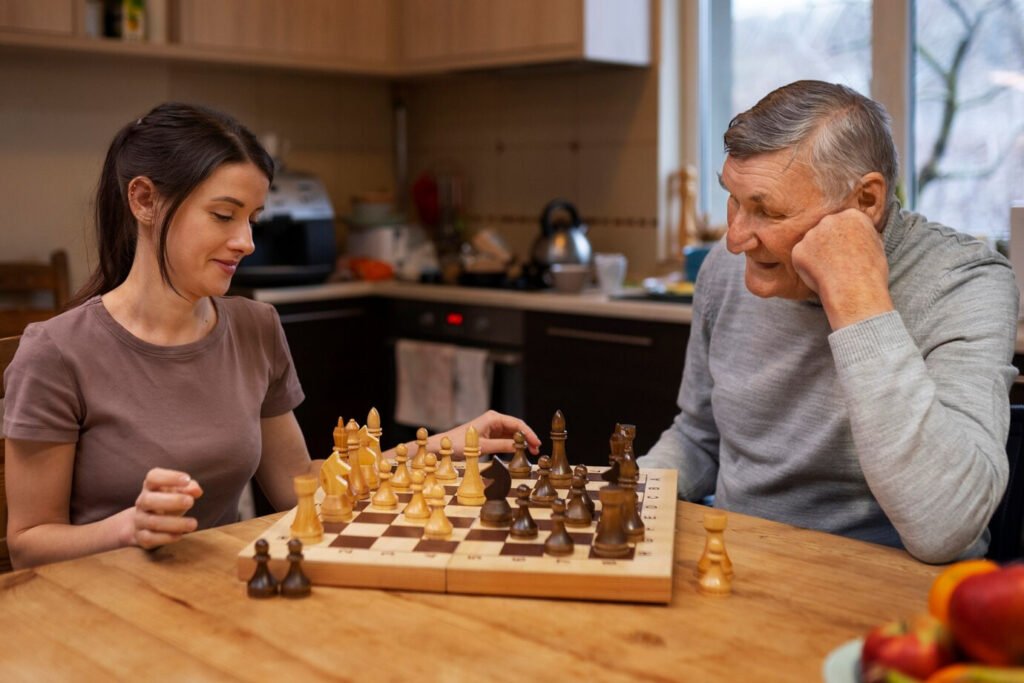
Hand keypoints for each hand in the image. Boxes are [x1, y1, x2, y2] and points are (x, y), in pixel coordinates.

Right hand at [123, 468, 203, 549]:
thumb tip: (196, 491)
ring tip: (193, 524)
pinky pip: (149, 538)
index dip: (169, 477)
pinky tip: (180, 535)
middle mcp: (142, 502)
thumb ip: (189, 488)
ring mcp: (140, 520)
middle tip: (191, 502)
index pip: (153, 477)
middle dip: (171, 501)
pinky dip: (165, 538)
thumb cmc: (169, 502)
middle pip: (149, 500)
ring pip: (152, 521)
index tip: (187, 479)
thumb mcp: (180, 492)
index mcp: (150, 486)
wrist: (147, 523)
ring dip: (174, 523)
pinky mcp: (141, 536)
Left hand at [439, 410, 541, 455]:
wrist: (444, 447)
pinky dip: (513, 444)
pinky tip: (519, 451)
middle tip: (536, 450)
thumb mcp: (483, 447)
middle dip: (527, 438)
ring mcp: (492, 427)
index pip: (517, 424)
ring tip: (531, 452)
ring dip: (521, 442)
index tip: (537, 443)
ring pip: (512, 433)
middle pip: (517, 427)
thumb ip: (502, 446)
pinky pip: (505, 438)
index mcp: (493, 418)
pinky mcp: (489, 434)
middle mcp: (494, 420)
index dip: (529, 434)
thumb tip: (519, 447)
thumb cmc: (460, 444)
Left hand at [791, 208, 893, 329]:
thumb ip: (863, 233)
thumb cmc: (871, 272)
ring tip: (831, 272)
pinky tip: (820, 276)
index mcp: (852, 215)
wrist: (855, 290)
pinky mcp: (798, 250)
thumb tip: (858, 234)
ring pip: (812, 243)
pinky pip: (801, 257)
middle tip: (838, 263)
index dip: (847, 240)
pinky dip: (807, 267)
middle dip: (829, 243)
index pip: (845, 222)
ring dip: (817, 255)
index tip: (850, 252)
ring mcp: (812, 234)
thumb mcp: (877, 245)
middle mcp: (830, 220)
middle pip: (827, 230)